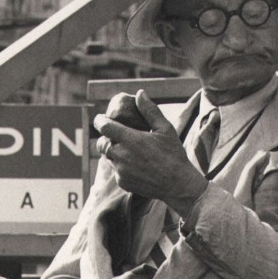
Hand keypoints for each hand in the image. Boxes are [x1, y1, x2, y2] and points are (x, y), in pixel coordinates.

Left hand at [93, 91, 207, 216]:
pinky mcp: (123, 182)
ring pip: (108, 158)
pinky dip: (121, 166)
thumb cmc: (173, 154)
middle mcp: (121, 155)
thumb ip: (150, 110)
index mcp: (130, 139)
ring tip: (127, 150)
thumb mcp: (165, 129)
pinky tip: (135, 165)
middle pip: (101, 144)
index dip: (99, 120)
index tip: (101, 118)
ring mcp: (121, 171)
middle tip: (114, 135)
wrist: (178, 185)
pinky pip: (116, 171)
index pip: (104, 127)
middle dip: (105, 138)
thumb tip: (139, 93)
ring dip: (113, 152)